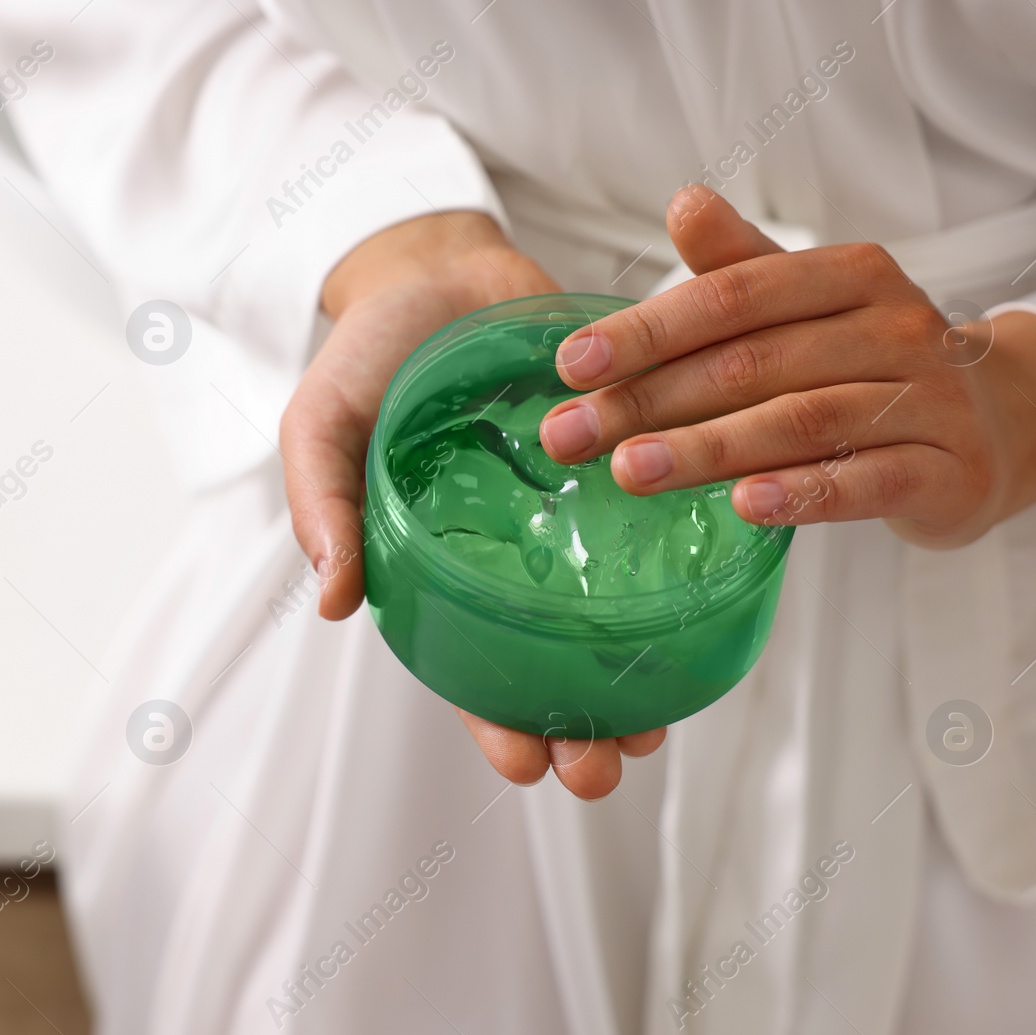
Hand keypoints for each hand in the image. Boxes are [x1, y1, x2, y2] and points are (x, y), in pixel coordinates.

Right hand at [281, 211, 667, 798]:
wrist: (440, 266)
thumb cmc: (370, 355)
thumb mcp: (324, 423)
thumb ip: (325, 504)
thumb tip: (332, 603)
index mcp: (442, 568)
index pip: (469, 670)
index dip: (497, 724)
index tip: (531, 766)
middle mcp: (517, 557)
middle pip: (551, 665)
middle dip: (581, 727)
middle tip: (608, 762)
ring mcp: (576, 516)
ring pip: (614, 617)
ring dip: (637, 674)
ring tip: (660, 714)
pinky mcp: (630, 460)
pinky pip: (662, 525)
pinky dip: (685, 567)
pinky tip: (711, 602)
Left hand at [538, 185, 1035, 547]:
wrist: (999, 424)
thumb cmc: (873, 360)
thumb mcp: (809, 302)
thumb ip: (740, 266)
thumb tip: (680, 203)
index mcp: (852, 275)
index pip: (734, 296)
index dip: (648, 331)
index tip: (571, 366)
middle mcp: (895, 327)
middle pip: (753, 363)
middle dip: (650, 400)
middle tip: (573, 435)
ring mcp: (927, 400)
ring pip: (801, 421)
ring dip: (708, 448)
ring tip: (630, 470)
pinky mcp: (945, 471)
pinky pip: (867, 481)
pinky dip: (802, 492)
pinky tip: (742, 504)